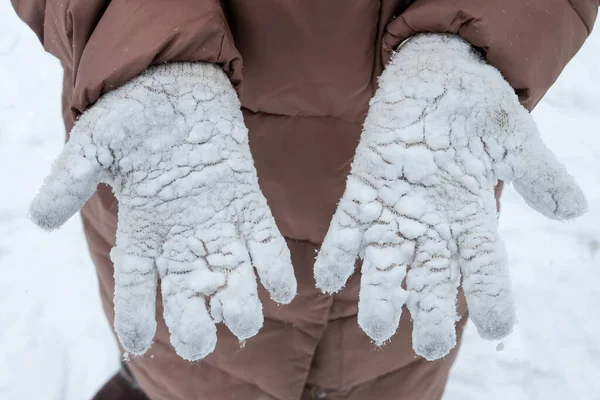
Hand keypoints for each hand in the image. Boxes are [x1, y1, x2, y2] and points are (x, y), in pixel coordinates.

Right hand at [30, 63, 296, 359]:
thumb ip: (69, 181)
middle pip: (188, 294)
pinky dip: (275, 268)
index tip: (139, 344)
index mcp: (143, 229)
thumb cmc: (132, 113)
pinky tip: (284, 290)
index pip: (136, 285)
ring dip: (240, 302)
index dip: (136, 317)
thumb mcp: (93, 145)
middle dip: (196, 324)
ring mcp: (218, 222)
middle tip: (201, 342)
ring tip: (244, 319)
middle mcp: (182, 236)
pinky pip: (265, 242)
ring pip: (231, 276)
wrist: (176, 83)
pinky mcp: (248, 203)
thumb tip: (40, 218)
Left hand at [314, 34, 586, 359]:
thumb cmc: (477, 110)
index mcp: (470, 218)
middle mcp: (431, 224)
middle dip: (429, 314)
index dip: (491, 299)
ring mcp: (395, 211)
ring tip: (377, 325)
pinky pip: (345, 230)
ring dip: (379, 296)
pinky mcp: (364, 192)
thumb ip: (540, 175)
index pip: (484, 269)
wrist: (436, 78)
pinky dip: (336, 255)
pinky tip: (328, 280)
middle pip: (431, 280)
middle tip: (428, 346)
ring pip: (386, 264)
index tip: (495, 328)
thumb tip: (574, 210)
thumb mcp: (515, 141)